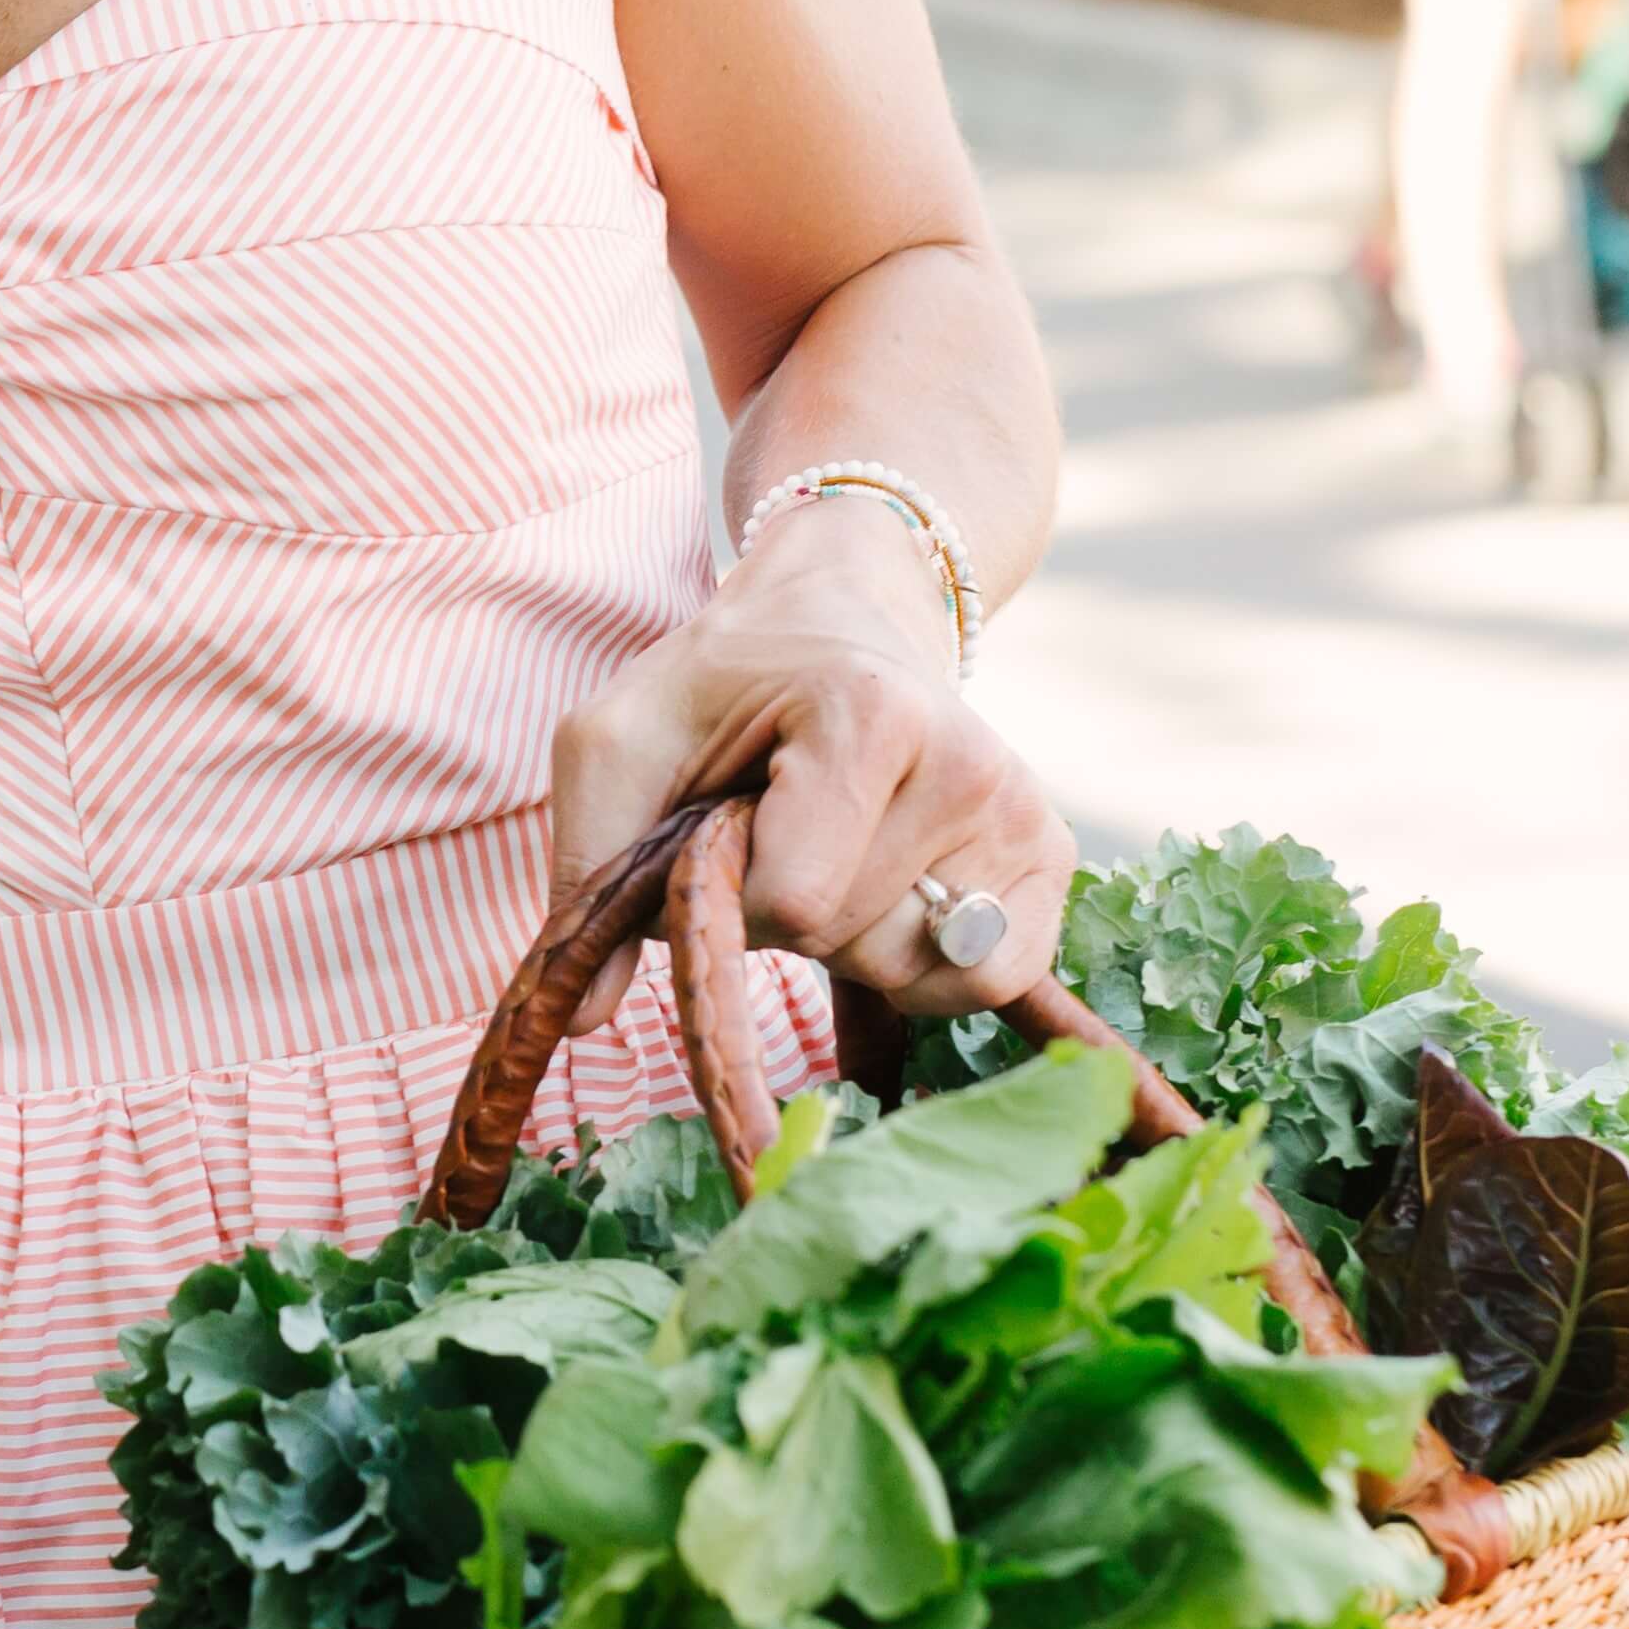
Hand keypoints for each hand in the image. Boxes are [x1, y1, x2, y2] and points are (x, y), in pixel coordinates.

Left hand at [549, 497, 1072, 1016]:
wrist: (839, 611)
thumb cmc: (720, 684)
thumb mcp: (619, 743)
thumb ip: (592, 868)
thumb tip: (578, 1017)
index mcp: (870, 715)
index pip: (793, 901)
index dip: (731, 897)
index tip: (725, 825)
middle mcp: (970, 764)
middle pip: (850, 940)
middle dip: (786, 914)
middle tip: (781, 826)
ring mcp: (1022, 813)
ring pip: (914, 969)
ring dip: (849, 936)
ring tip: (834, 845)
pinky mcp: (1051, 857)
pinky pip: (991, 980)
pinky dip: (925, 969)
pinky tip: (890, 895)